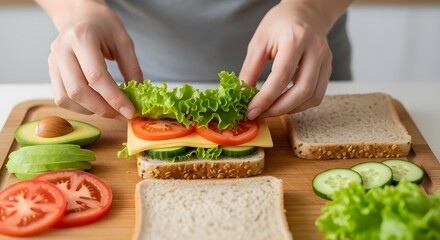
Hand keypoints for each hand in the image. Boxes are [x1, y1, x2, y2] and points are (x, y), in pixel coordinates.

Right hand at [46, 0, 141, 119]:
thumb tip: (138, 95)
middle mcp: (62, 49)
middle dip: (103, 109)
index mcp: (82, 38)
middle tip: (122, 115)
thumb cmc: (103, 25)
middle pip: (78, 91)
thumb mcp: (124, 41)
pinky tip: (95, 105)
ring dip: (90, 110)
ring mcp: (53, 60)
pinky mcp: (51, 70)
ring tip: (110, 110)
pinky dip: (79, 107)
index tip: (129, 111)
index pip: (96, 76)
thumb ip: (131, 68)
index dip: (114, 98)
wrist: (79, 15)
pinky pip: (61, 97)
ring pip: (66, 98)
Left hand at [240, 0, 348, 119]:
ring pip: (313, 97)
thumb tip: (242, 96)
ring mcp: (325, 60)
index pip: (281, 77)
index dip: (265, 99)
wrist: (305, 13)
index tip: (251, 111)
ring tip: (271, 110)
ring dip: (290, 110)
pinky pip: (317, 95)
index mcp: (295, 39)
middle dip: (279, 109)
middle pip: (302, 91)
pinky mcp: (328, 69)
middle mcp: (315, 50)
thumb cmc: (280, 24)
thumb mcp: (258, 42)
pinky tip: (285, 103)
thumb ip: (250, 70)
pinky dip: (300, 105)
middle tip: (261, 114)